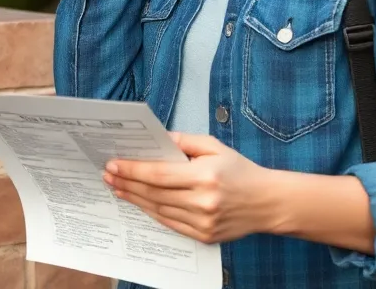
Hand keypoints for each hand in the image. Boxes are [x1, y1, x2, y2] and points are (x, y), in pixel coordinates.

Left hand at [103, 133, 278, 244]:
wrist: (268, 203)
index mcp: (205, 176)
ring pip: (158, 210)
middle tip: (107, 175)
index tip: (113, 164)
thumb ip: (185, 141)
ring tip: (118, 188)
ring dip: (134, 199)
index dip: (133, 170)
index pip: (158, 174)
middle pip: (154, 193)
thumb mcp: (214, 147)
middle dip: (127, 183)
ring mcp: (203, 222)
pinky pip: (170, 223)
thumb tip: (158, 139)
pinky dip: (152, 212)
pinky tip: (139, 203)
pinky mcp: (204, 236)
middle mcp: (203, 201)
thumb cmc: (240, 171)